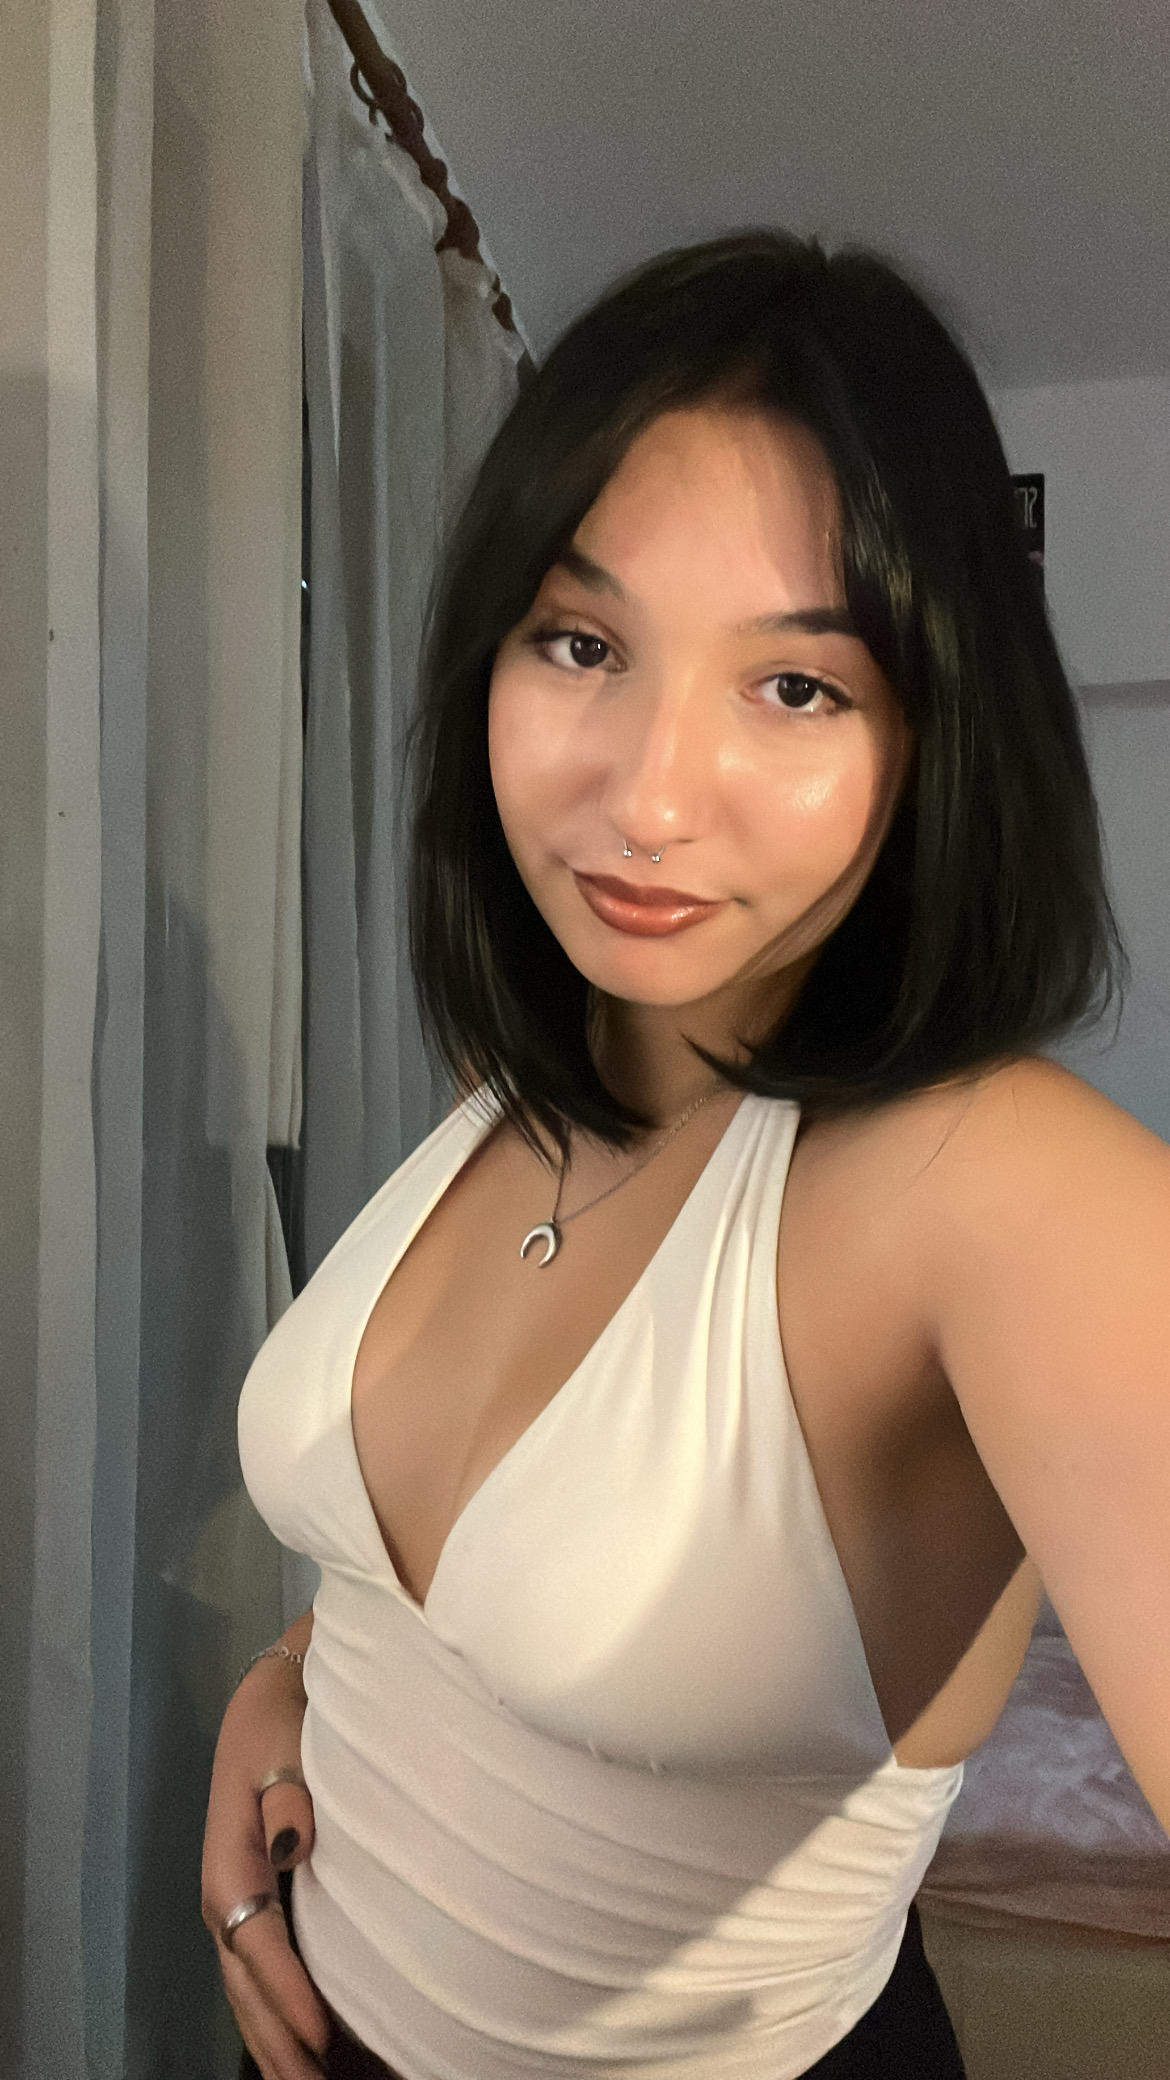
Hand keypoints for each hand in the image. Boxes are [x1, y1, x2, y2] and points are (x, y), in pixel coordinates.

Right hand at [202, 1625, 329, 2078]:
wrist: (271, 1700)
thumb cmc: (284, 1725)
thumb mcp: (284, 1747)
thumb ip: (290, 1797)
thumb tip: (292, 1846)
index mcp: (229, 1865)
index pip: (258, 1944)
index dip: (288, 1993)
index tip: (321, 2035)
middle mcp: (225, 1897)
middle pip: (246, 1985)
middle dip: (276, 2042)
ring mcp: (236, 1905)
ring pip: (247, 1990)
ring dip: (273, 2039)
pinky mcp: (255, 1903)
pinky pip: (259, 1972)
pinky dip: (275, 2013)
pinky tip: (303, 2046)